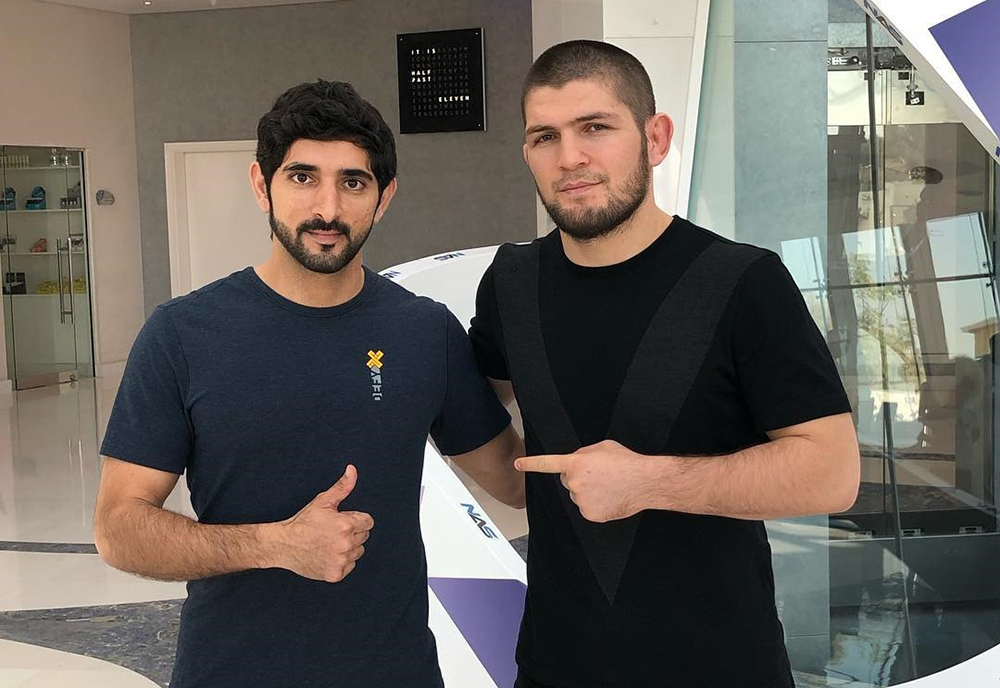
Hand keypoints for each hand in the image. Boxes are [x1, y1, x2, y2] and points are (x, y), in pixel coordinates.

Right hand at [273, 465, 373, 582]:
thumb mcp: (323, 501)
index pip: (368, 522)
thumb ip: (343, 486)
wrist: (284, 545)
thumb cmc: (304, 521)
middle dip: (352, 532)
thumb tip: (353, 469)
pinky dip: (341, 561)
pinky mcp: (336, 574)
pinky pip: (350, 565)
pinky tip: (327, 555)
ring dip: (348, 547)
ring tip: (329, 543)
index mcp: (346, 525)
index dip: (355, 519)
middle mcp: (346, 544)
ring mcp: (341, 561)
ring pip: (358, 552)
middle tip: (332, 532)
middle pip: (364, 536)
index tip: (341, 521)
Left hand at [515, 440, 643, 522]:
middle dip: (577, 477)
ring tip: (608, 485)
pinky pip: (586, 507)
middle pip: (567, 480)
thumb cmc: (626, 462)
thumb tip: (576, 462)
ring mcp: (581, 500)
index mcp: (576, 463)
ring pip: (577, 495)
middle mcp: (574, 482)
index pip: (548, 463)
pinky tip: (609, 497)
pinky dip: (595, 503)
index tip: (518, 464)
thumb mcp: (602, 447)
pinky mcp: (590, 514)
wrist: (644, 482)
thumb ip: (582, 454)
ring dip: (588, 491)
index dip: (531, 464)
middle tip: (598, 475)